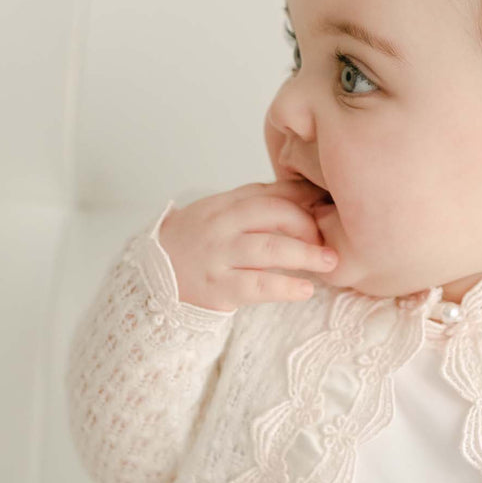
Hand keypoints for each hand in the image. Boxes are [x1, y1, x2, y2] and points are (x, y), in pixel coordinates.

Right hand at [156, 179, 337, 309]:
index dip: (302, 200)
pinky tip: (305, 290)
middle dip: (307, 225)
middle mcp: (221, 226)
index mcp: (224, 204)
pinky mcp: (218, 288)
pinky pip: (257, 285)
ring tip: (329, 261)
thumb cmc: (198, 243)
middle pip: (272, 214)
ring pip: (269, 248)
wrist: (152, 277)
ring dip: (305, 254)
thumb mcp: (221, 215)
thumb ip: (257, 203)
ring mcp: (219, 256)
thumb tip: (307, 192)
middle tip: (328, 240)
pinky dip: (285, 287)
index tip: (325, 211)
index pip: (269, 193)